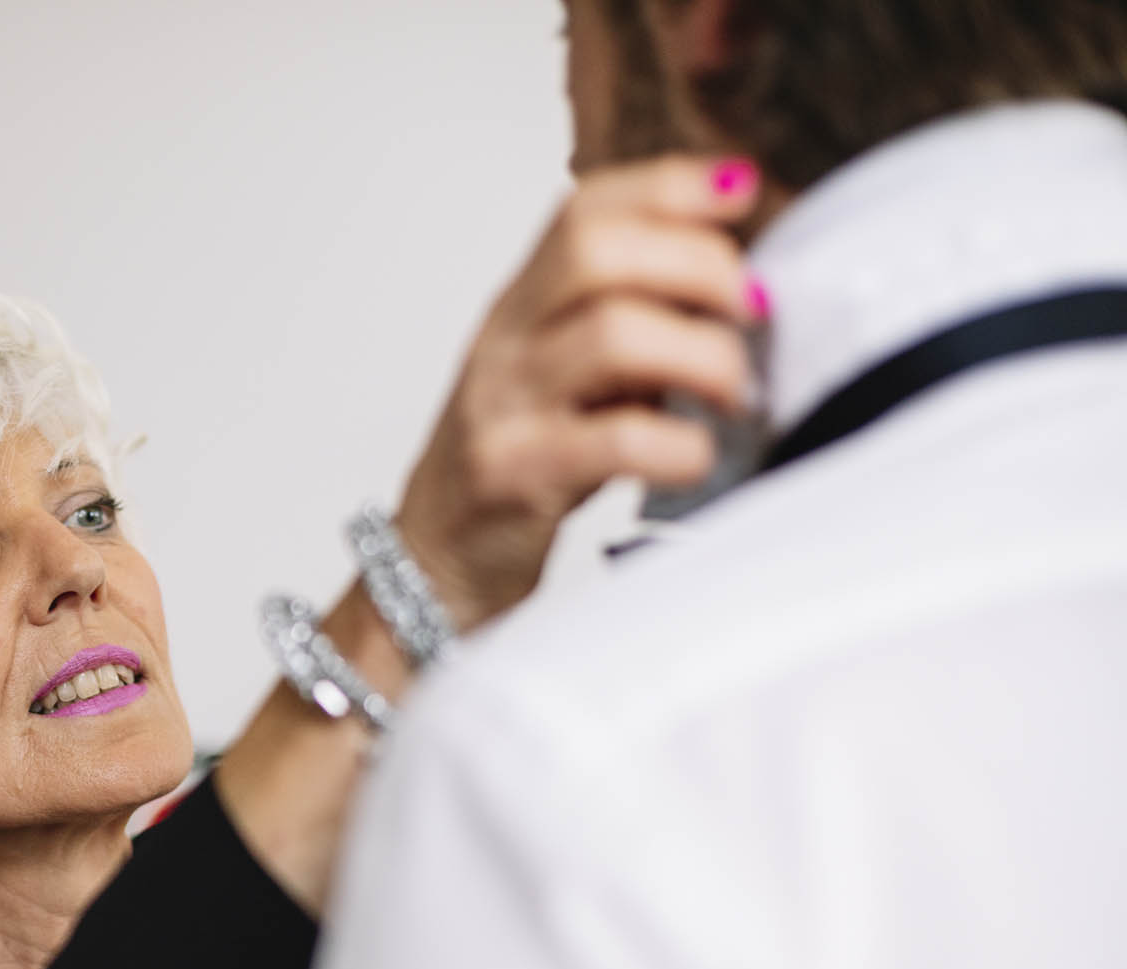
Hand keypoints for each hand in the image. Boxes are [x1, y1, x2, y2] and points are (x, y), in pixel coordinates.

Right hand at [395, 154, 766, 626]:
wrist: (435, 563)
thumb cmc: (522, 466)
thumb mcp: (564, 378)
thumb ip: (632, 327)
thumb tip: (740, 289)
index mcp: (521, 306)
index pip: (584, 210)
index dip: (668, 187)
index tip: (740, 191)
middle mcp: (505, 342)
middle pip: (594, 252)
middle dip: (697, 266)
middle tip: (750, 312)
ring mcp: (503, 405)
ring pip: (611, 335)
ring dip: (702, 355)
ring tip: (735, 392)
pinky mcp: (513, 473)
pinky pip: (614, 440)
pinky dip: (679, 444)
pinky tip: (697, 456)